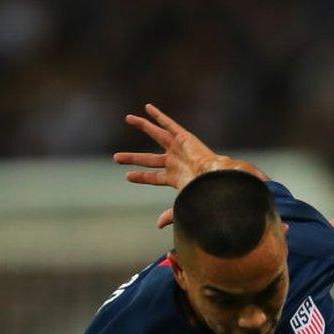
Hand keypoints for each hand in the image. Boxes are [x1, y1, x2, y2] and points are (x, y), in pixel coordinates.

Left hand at [117, 103, 221, 226]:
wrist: (217, 177)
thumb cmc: (204, 192)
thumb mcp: (184, 204)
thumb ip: (171, 214)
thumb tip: (158, 225)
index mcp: (176, 177)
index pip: (154, 177)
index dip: (141, 177)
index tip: (128, 176)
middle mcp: (175, 161)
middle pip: (149, 158)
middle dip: (133, 158)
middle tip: (116, 158)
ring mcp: (179, 148)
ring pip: (156, 135)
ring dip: (143, 126)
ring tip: (128, 118)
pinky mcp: (184, 137)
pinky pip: (169, 123)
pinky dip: (159, 115)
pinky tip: (147, 108)